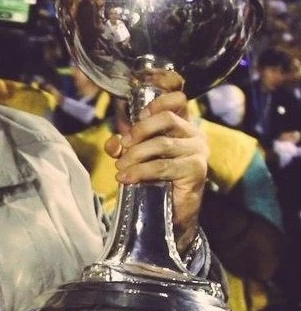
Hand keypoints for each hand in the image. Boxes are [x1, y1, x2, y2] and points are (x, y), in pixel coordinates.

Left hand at [105, 91, 207, 250]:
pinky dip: (140, 172)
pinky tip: (126, 178)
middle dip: (139, 131)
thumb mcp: (136, 158)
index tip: (141, 111)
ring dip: (135, 156)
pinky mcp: (196, 170)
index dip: (161, 96)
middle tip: (123, 148)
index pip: (178, 97)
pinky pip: (163, 166)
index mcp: (181, 125)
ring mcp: (198, 152)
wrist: (171, 215)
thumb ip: (124, 146)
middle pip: (167, 118)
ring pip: (162, 144)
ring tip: (121, 169)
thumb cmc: (155, 181)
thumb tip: (113, 144)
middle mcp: (194, 134)